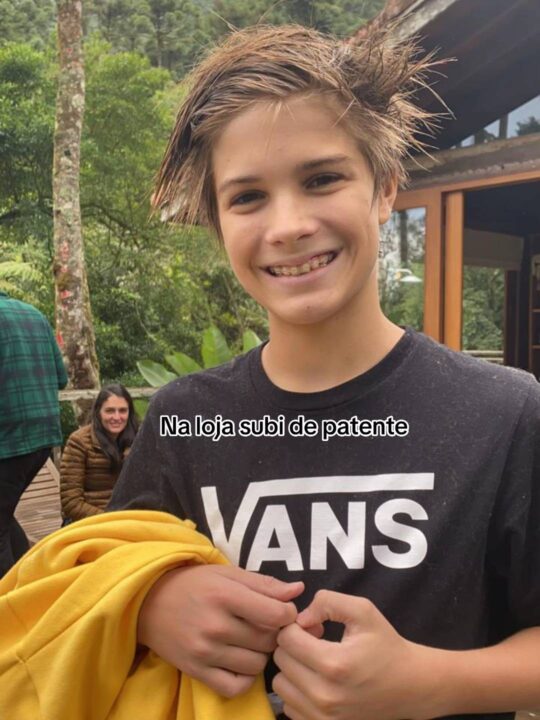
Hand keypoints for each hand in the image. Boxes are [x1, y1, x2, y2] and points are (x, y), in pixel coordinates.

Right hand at [137, 564, 303, 697]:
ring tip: (250, 641)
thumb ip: (264, 584)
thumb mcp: (228, 574)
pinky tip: (240, 661)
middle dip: (275, 633)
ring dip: (260, 654)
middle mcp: (215, 625)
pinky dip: (245, 677)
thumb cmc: (194, 584)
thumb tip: (298, 590)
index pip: (276, 614)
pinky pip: (236, 686)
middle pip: (268, 641)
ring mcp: (205, 652)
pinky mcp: (196, 672)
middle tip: (266, 625)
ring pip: (256, 664)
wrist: (149, 602)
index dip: (288, 613)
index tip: (283, 611)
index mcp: (225, 596)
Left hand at [273, 590, 437, 719]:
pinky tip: (316, 681)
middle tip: (315, 642)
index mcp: (335, 664)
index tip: (314, 626)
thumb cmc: (385, 645)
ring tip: (315, 662)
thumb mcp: (363, 611)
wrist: (410, 686)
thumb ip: (327, 602)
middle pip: (280, 660)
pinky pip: (289, 706)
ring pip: (280, 684)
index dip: (295, 625)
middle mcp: (325, 696)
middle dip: (293, 645)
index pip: (287, 639)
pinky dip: (297, 691)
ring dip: (292, 669)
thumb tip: (299, 618)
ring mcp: (323, 718)